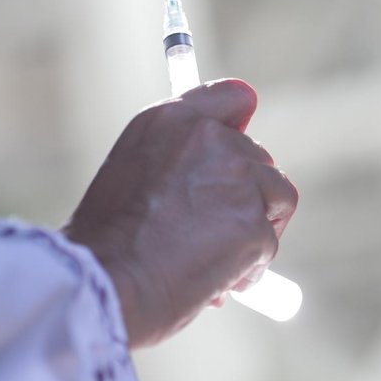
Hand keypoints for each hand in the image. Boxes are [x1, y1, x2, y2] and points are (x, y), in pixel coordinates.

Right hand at [63, 79, 296, 347]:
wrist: (104, 283)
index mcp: (171, 119)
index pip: (233, 97)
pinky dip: (248, 267)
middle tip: (209, 232)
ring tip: (213, 257)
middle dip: (245, 194)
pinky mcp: (255, 223)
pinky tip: (213, 281)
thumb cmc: (105, 241)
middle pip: (258, 158)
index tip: (237, 152)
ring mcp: (238, 179)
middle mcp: (210, 139)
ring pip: (277, 197)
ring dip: (255, 227)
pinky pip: (268, 244)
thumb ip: (177, 159)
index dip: (240, 125)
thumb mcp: (129, 173)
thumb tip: (220, 175)